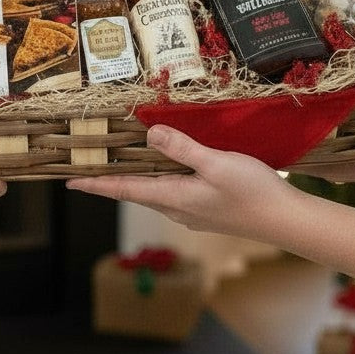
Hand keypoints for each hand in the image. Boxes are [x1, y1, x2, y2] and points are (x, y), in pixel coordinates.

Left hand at [67, 124, 297, 238]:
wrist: (285, 220)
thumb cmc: (252, 192)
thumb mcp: (216, 164)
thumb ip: (182, 149)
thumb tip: (150, 133)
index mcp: (173, 197)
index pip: (124, 190)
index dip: (96, 183)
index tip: (69, 181)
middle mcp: (177, 208)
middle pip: (134, 192)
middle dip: (110, 180)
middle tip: (86, 167)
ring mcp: (191, 211)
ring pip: (153, 192)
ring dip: (133, 179)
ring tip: (117, 163)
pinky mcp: (206, 209)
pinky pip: (170, 192)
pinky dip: (157, 179)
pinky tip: (162, 167)